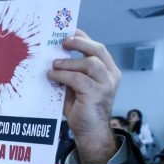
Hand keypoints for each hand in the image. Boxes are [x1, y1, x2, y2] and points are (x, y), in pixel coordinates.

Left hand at [47, 29, 119, 163]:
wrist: (88, 131)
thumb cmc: (80, 108)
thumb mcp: (75, 86)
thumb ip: (70, 71)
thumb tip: (52, 56)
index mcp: (108, 71)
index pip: (98, 48)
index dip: (83, 37)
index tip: (68, 32)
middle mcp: (111, 76)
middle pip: (98, 50)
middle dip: (79, 43)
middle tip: (62, 43)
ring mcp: (106, 85)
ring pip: (89, 63)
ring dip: (68, 63)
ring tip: (54, 65)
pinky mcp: (97, 95)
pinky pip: (78, 79)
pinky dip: (63, 76)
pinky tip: (52, 76)